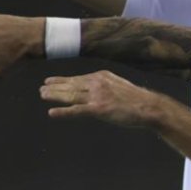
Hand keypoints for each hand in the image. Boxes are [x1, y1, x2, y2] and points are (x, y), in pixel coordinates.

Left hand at [40, 71, 163, 127]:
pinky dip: (63, 111)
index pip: (77, 78)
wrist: (148, 107)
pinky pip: (76, 110)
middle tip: (42, 89)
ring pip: (70, 95)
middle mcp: (97, 83)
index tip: (50, 81)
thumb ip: (105, 86)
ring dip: (54, 95)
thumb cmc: (137, 100)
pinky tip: (52, 112)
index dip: (62, 80)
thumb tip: (96, 90)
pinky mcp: (99, 109)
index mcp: (101, 76)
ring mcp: (97, 96)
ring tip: (43, 95)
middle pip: (71, 85)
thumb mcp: (119, 86)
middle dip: (55, 87)